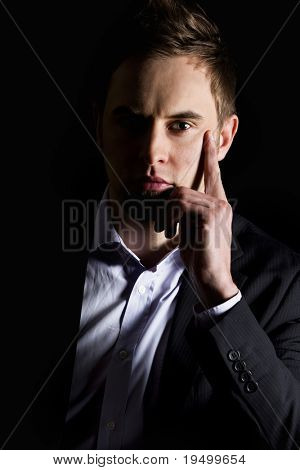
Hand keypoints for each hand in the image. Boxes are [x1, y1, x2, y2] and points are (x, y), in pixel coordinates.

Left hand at [165, 130, 237, 307]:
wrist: (211, 278)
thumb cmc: (200, 256)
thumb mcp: (190, 230)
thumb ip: (185, 213)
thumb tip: (169, 201)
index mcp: (219, 204)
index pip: (214, 175)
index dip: (210, 156)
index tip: (208, 136)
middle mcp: (221, 203)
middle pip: (183, 190)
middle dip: (163, 204)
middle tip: (157, 220)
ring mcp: (218, 209)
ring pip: (180, 197)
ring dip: (165, 213)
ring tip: (165, 228)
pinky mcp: (211, 218)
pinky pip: (181, 207)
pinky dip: (170, 217)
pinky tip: (171, 231)